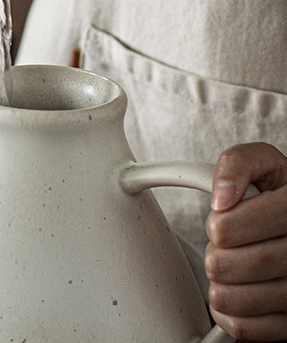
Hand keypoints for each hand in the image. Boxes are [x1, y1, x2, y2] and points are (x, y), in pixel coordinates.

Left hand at [206, 142, 286, 340]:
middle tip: (223, 245)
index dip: (215, 225)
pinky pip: (247, 329)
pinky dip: (228, 313)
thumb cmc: (276, 193)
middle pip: (230, 265)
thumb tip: (220, 197)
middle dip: (215, 252)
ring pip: (236, 299)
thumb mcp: (262, 164)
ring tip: (230, 266)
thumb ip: (236, 164)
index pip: (227, 229)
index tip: (221, 220)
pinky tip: (234, 292)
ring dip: (219, 283)